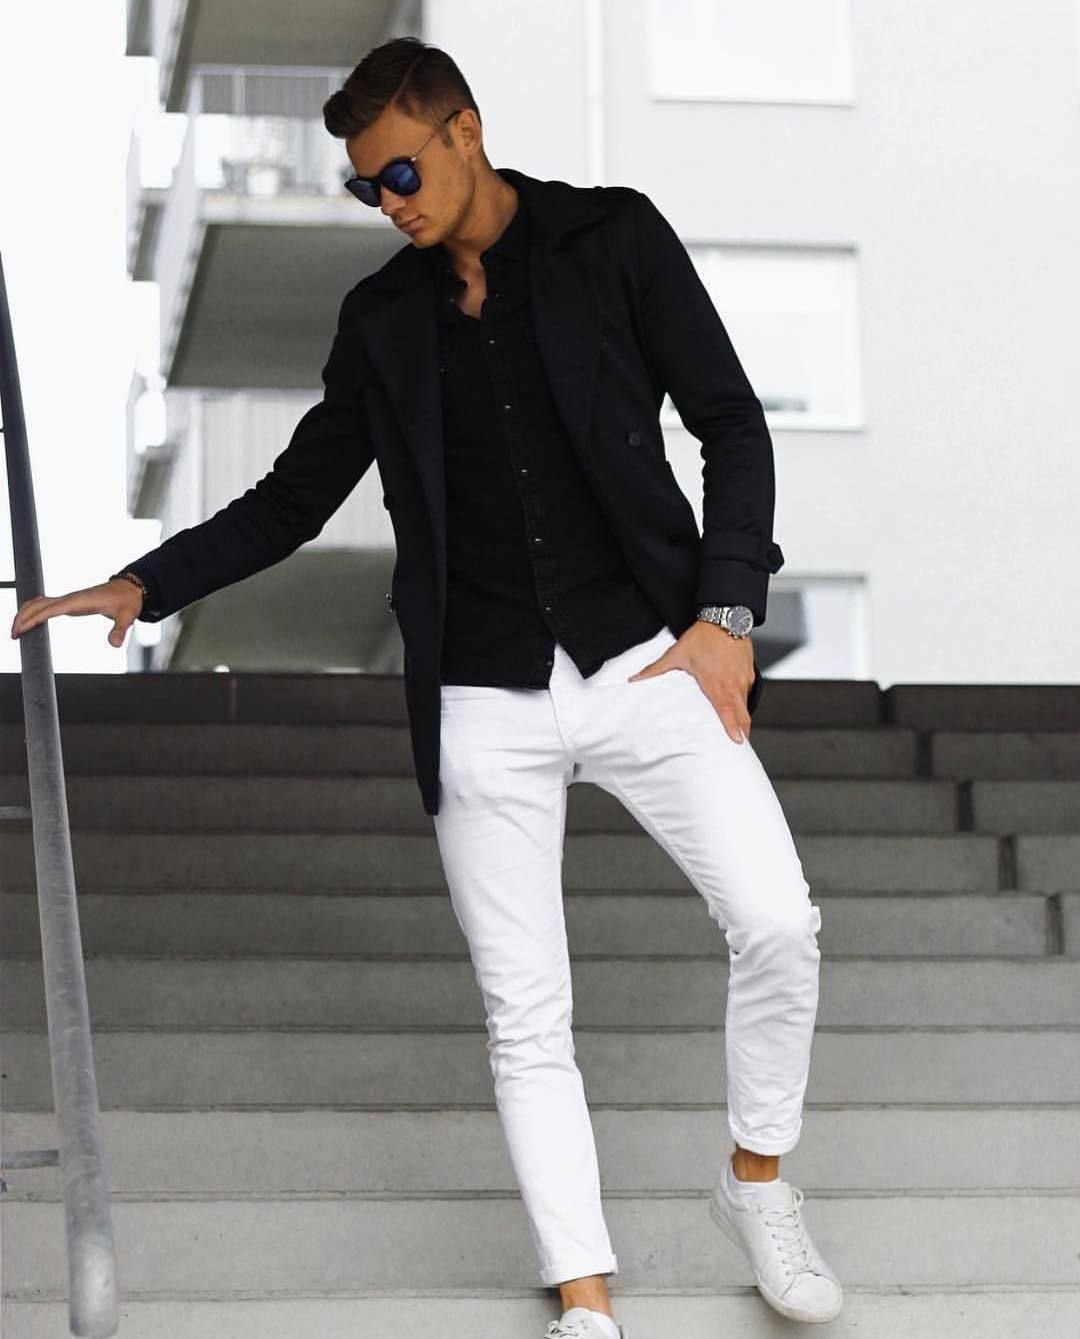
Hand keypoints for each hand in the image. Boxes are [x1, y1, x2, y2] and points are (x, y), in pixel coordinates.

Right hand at [10, 578, 143, 648]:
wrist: (130, 589)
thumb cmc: (127, 601)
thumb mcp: (126, 616)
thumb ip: (120, 630)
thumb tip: (115, 644)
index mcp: (79, 601)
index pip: (50, 609)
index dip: (33, 618)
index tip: (20, 629)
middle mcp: (70, 599)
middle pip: (38, 604)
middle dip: (23, 617)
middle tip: (13, 635)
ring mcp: (69, 600)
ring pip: (39, 603)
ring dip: (25, 613)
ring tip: (16, 631)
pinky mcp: (70, 603)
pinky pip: (46, 605)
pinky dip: (34, 611)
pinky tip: (29, 621)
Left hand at [628, 619, 753, 743]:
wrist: (725, 617)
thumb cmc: (703, 636)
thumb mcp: (676, 653)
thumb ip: (655, 669)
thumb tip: (635, 679)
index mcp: (715, 682)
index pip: (726, 710)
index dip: (733, 727)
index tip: (737, 741)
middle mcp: (732, 682)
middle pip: (742, 714)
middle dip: (742, 731)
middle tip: (739, 745)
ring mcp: (743, 678)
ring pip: (745, 704)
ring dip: (742, 718)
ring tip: (738, 732)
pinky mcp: (750, 672)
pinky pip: (747, 692)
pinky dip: (743, 702)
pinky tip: (737, 707)